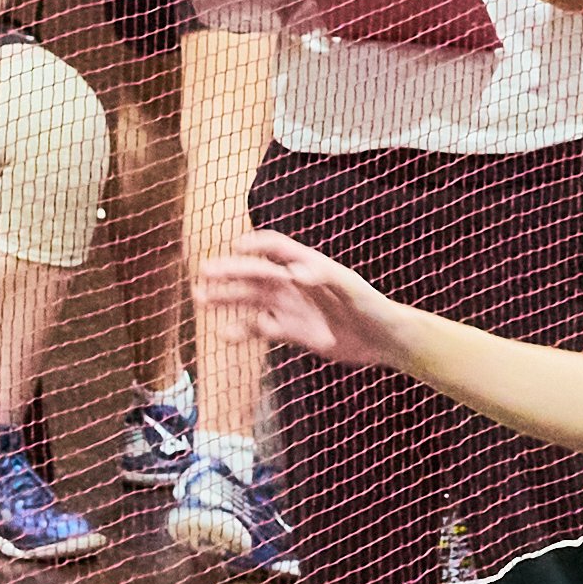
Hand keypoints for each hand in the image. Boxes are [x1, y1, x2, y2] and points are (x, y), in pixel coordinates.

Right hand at [203, 231, 411, 371]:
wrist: (382, 339)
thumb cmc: (372, 306)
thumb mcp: (351, 288)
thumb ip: (324, 276)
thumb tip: (294, 272)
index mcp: (307, 264)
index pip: (275, 247)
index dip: (255, 244)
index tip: (237, 247)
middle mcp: (293, 283)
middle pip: (254, 272)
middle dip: (229, 271)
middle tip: (204, 271)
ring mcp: (289, 307)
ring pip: (250, 299)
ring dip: (226, 298)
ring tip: (200, 298)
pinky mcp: (290, 331)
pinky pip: (260, 328)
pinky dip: (241, 330)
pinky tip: (224, 335)